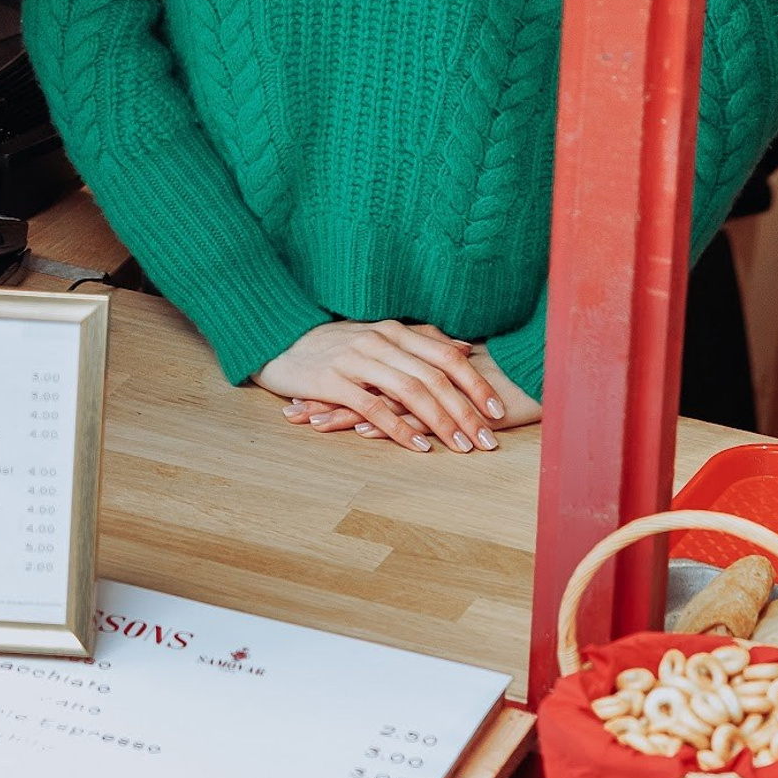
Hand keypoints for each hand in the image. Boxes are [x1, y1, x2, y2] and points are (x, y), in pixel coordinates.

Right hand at [285, 339, 542, 438]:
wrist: (278, 339)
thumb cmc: (334, 343)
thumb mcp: (379, 335)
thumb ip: (420, 341)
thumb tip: (463, 347)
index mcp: (395, 330)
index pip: (446, 355)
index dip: (475, 383)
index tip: (498, 410)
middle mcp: (380, 340)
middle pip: (434, 376)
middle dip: (466, 409)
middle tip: (489, 438)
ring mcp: (357, 359)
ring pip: (410, 391)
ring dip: (440, 421)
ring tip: (462, 446)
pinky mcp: (333, 380)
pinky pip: (373, 407)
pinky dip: (399, 428)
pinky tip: (419, 447)